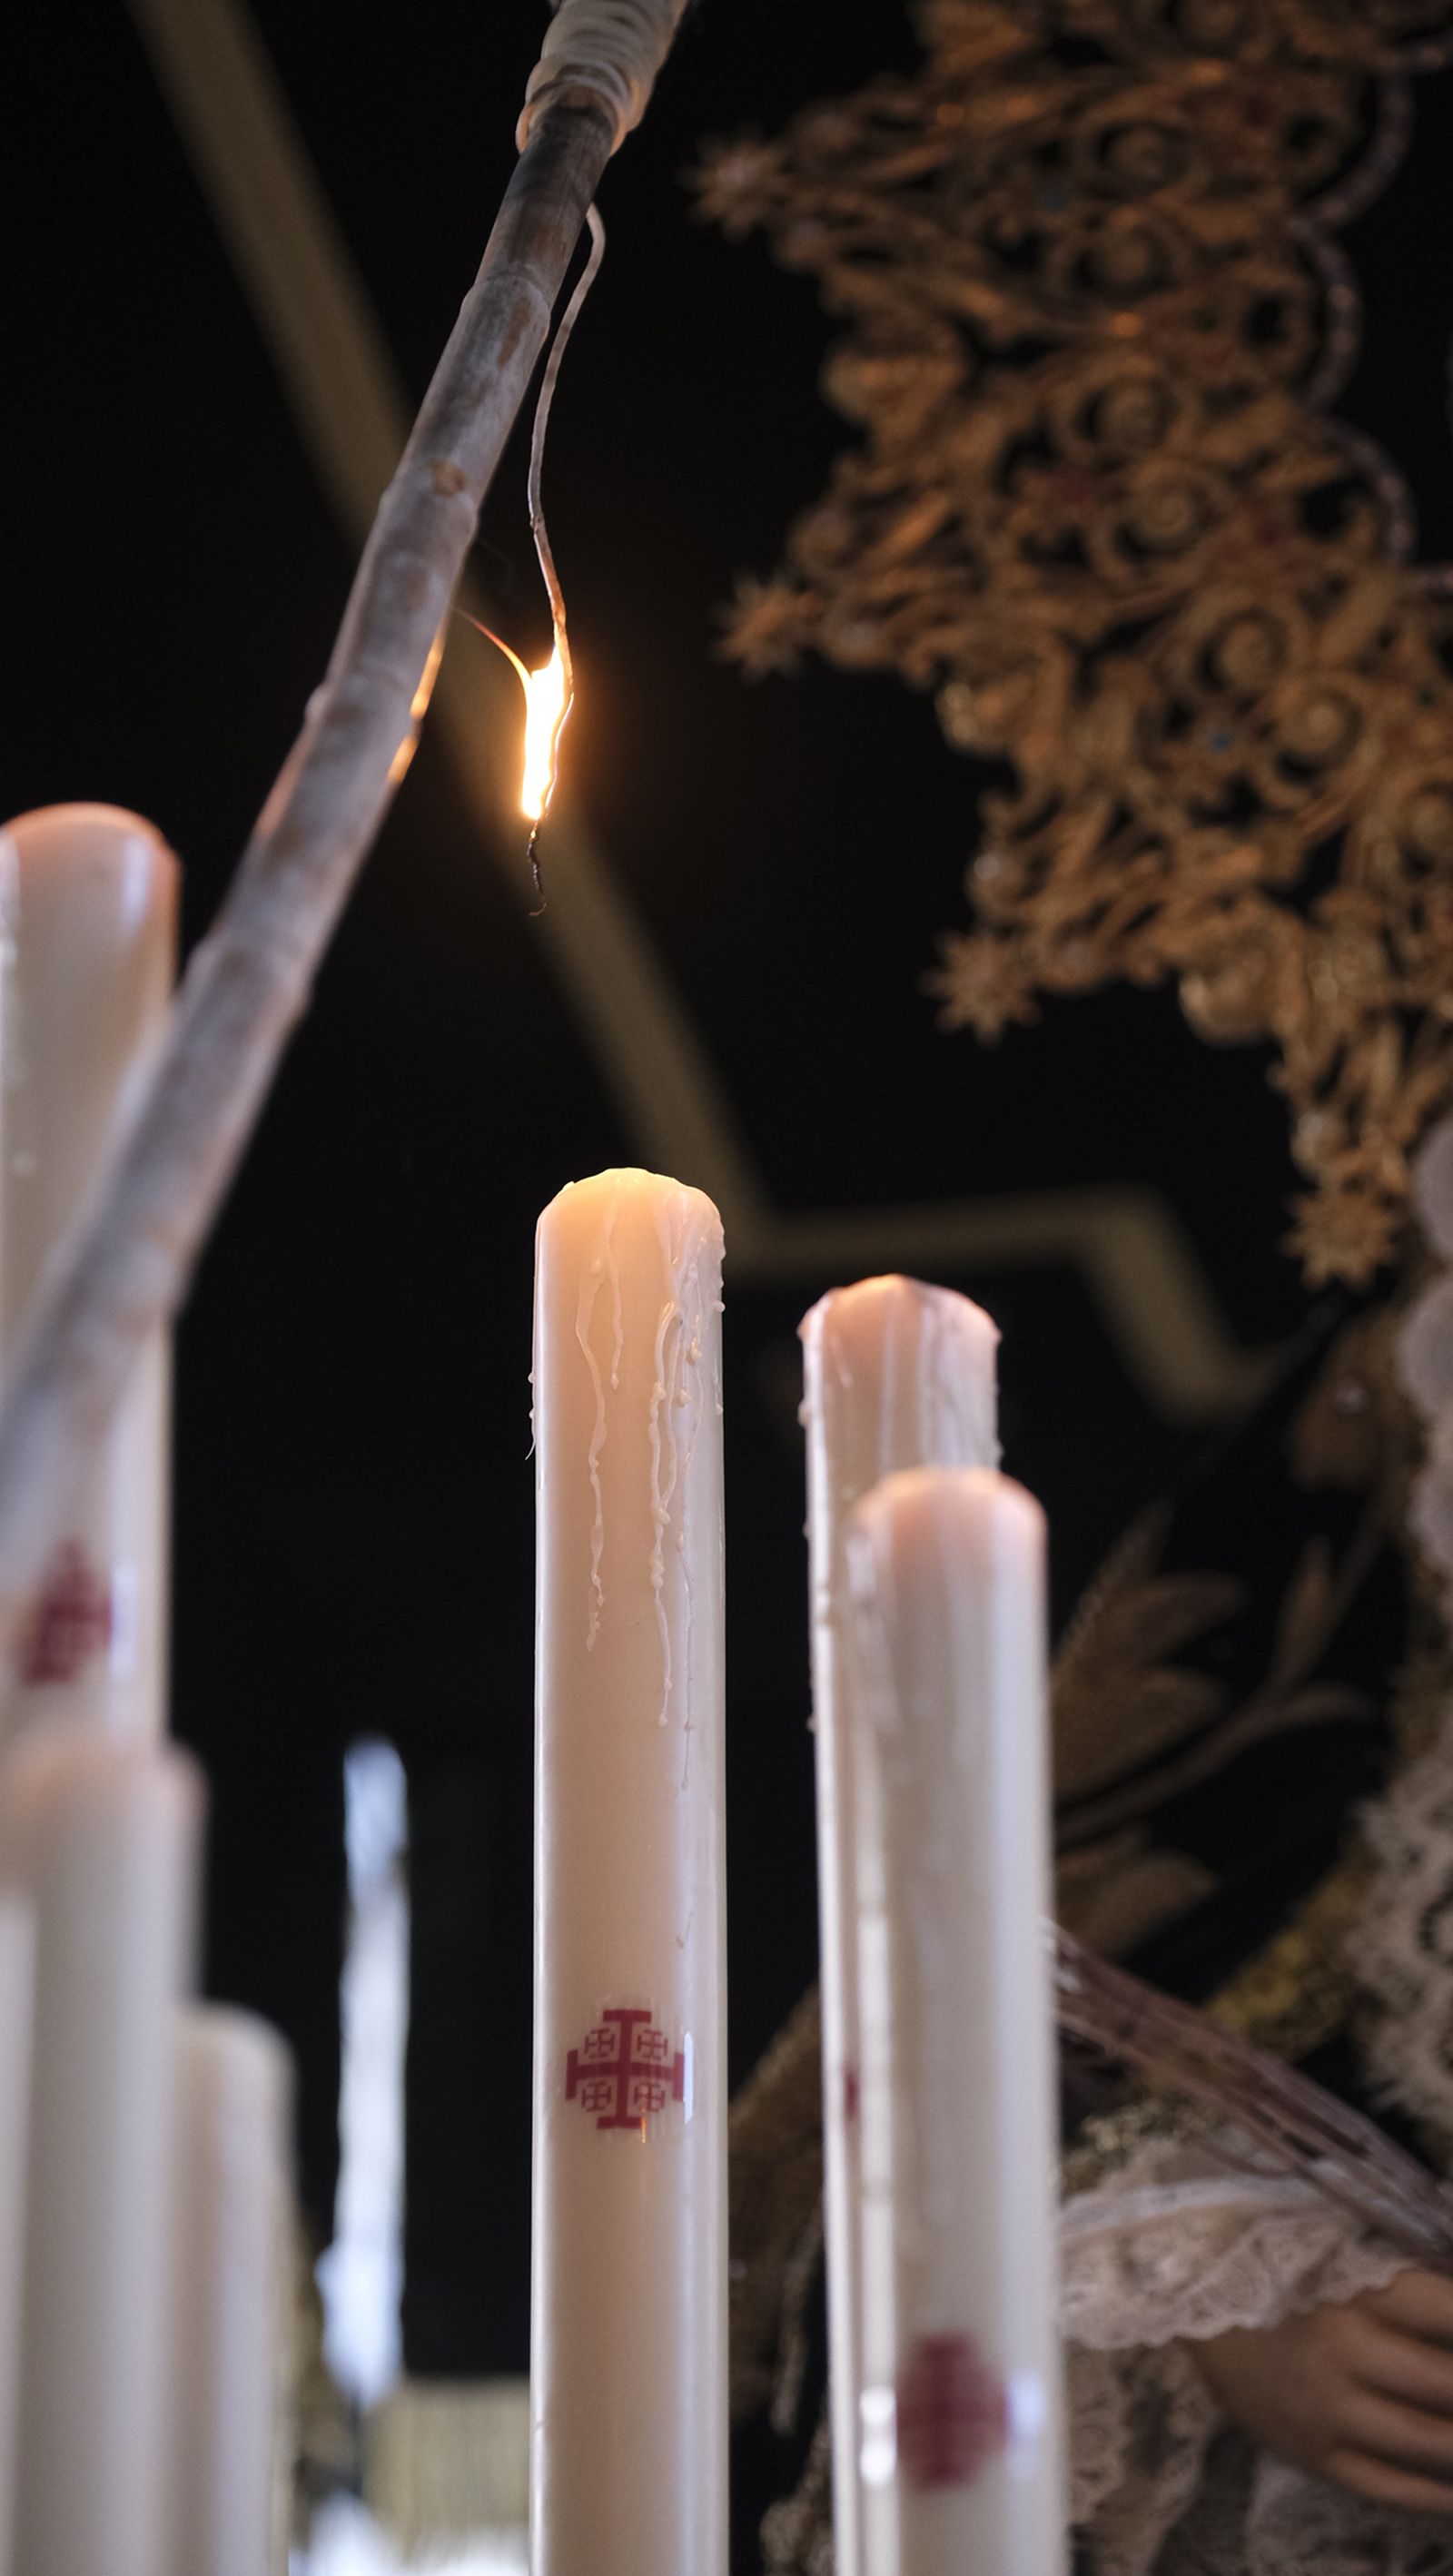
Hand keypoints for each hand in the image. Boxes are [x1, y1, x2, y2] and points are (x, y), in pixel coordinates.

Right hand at [1193, 2270, 1452, 2513]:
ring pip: (1430, 2444)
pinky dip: (1439, 2492)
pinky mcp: (1315, 2455)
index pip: (1449, 2313)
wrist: (1202, 2316)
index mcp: (1358, 2287)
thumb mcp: (1348, 2259)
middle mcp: (1345, 2349)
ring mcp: (1329, 2410)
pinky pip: (1392, 2486)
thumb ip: (1414, 2288)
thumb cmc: (1291, 2277)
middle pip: (1448, 2384)